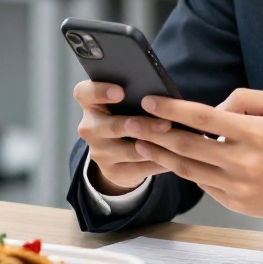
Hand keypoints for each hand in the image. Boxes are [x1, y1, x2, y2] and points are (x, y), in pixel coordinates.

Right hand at [74, 80, 166, 194]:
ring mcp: (99, 152)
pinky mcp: (112, 172)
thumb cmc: (127, 115)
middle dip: (141, 125)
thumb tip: (164, 97)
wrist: (117, 153)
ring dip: (155, 147)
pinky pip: (139, 169)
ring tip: (178, 142)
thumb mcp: (126, 103)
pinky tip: (175, 157)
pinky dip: (159, 162)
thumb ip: (137, 97)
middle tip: (166, 124)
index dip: (99, 91)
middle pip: (111, 126)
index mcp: (90, 104)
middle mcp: (89, 128)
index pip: (84, 93)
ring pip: (129, 151)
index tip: (120, 92)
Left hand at [127, 88, 262, 223]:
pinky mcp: (236, 204)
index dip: (172, 109)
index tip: (150, 101)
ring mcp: (238, 187)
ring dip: (160, 155)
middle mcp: (242, 162)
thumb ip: (244, 99)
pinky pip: (203, 185)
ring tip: (140, 143)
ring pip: (188, 169)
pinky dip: (185, 171)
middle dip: (153, 133)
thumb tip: (213, 109)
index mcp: (253, 134)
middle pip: (186, 146)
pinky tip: (170, 160)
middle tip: (130, 123)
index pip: (202, 119)